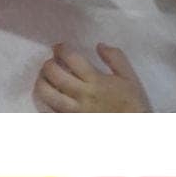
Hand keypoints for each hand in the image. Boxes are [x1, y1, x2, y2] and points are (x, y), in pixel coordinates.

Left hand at [34, 43, 151, 113]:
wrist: (134, 131)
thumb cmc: (132, 104)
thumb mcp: (130, 78)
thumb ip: (116, 59)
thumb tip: (99, 45)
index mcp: (96, 81)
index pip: (72, 59)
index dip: (61, 50)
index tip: (58, 47)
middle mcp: (82, 94)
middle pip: (54, 74)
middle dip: (48, 64)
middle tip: (50, 62)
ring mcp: (73, 110)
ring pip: (46, 93)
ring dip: (41, 81)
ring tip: (44, 77)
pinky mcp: (69, 122)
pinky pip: (49, 111)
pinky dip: (44, 101)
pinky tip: (47, 95)